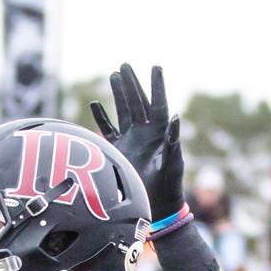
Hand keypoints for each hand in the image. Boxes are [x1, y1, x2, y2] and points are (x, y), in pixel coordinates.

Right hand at [90, 63, 183, 223]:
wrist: (155, 206)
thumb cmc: (169, 186)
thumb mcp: (172, 162)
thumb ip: (172, 140)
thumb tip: (174, 117)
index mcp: (160, 132)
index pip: (158, 103)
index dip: (157, 85)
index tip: (155, 66)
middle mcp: (145, 133)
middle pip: (137, 102)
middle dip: (131, 83)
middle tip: (125, 65)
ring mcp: (131, 140)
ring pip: (123, 111)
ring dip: (118, 94)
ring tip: (114, 75)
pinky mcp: (118, 150)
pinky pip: (108, 130)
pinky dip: (102, 118)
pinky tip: (96, 104)